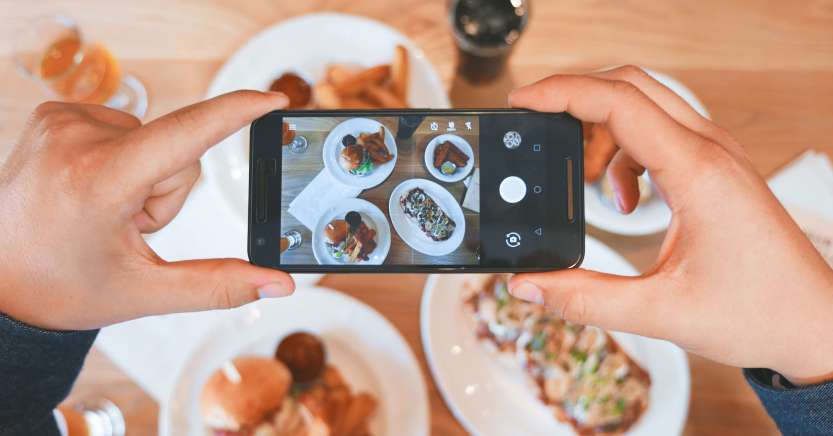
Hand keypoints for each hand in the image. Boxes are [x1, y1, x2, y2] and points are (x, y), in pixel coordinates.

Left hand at [0, 91, 294, 329]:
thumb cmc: (61, 287)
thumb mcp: (144, 292)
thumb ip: (219, 285)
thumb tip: (278, 284)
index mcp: (99, 182)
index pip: (186, 135)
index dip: (236, 113)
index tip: (273, 99)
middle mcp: (76, 139)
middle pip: (176, 151)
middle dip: (167, 191)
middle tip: (126, 226)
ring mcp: (61, 121)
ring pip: (153, 140)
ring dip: (144, 177)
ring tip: (104, 210)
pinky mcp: (55, 114)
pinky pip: (124, 129)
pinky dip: (122, 160)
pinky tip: (92, 189)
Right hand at [508, 66, 832, 384]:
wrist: (814, 324)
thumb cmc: (760, 312)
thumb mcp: (660, 311)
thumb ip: (585, 299)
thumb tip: (529, 285)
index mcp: (697, 173)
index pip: (619, 102)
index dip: (562, 93)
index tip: (523, 103)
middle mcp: (709, 151)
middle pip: (629, 86)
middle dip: (575, 101)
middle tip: (538, 128)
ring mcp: (715, 155)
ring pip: (643, 106)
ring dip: (600, 132)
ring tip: (584, 181)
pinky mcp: (714, 169)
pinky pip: (657, 134)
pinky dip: (624, 154)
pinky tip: (624, 199)